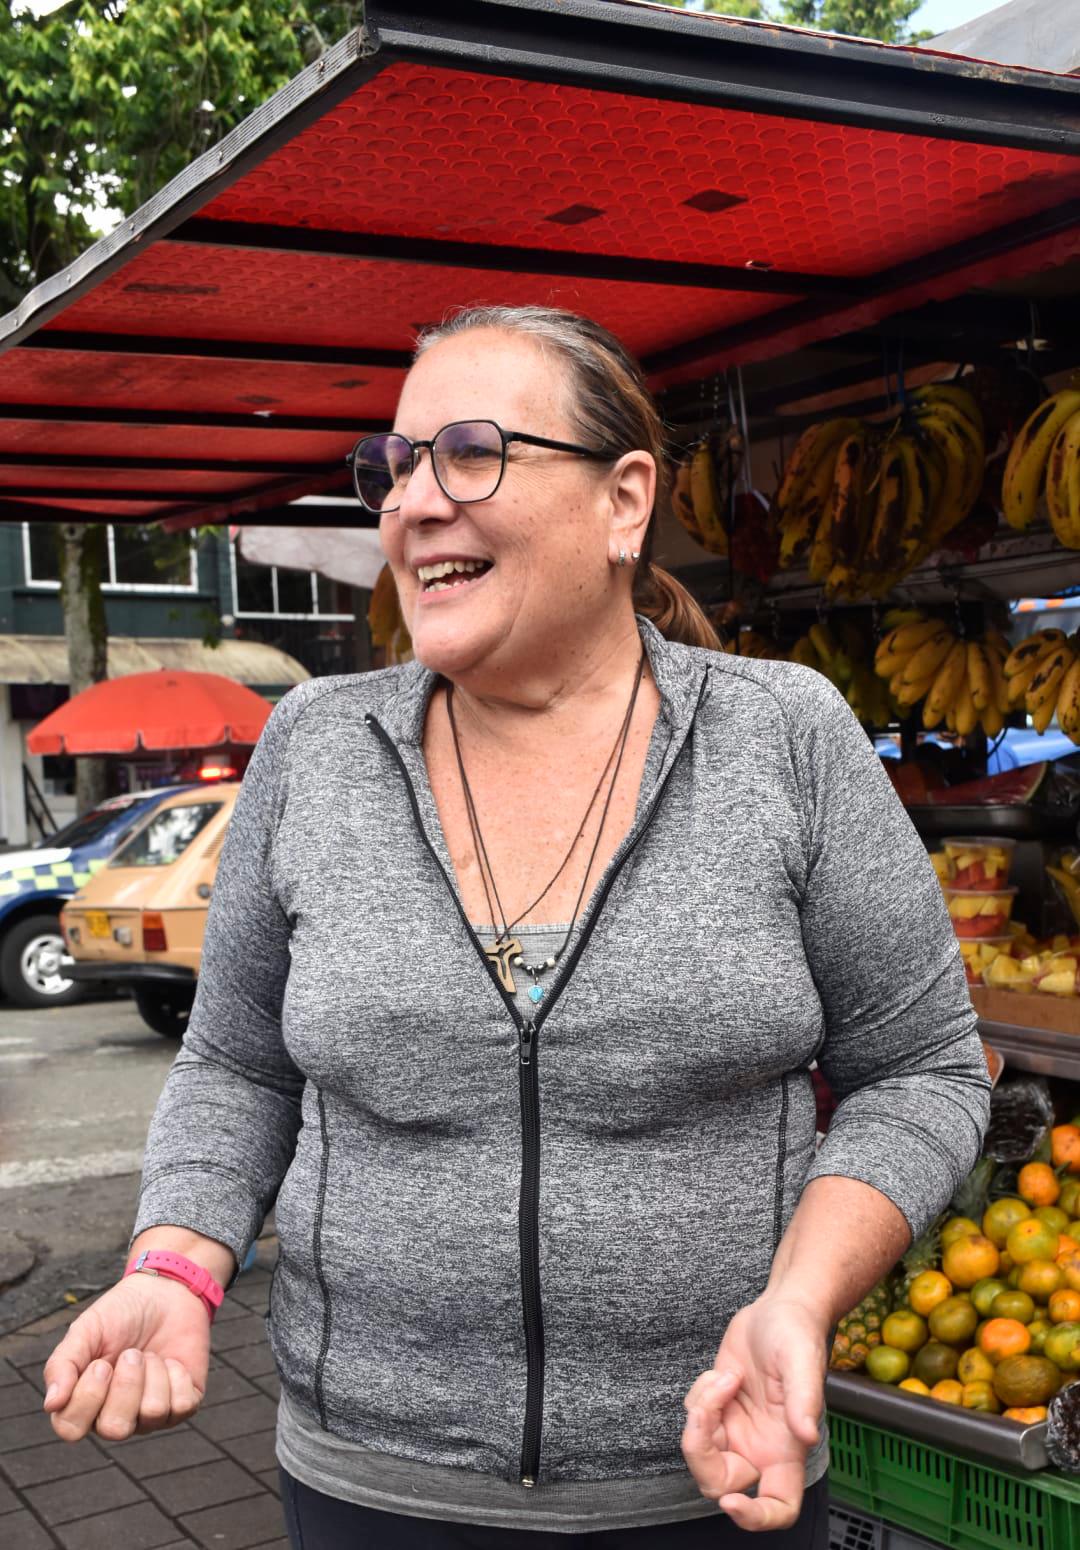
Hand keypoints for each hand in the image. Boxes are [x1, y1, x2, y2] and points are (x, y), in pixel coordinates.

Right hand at [42, 1274, 211, 1442]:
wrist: (165, 1292)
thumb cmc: (120, 1314)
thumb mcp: (85, 1330)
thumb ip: (62, 1364)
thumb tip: (52, 1404)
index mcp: (84, 1404)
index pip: (71, 1428)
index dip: (88, 1396)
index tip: (100, 1363)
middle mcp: (115, 1417)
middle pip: (115, 1429)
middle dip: (126, 1384)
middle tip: (131, 1354)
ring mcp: (149, 1415)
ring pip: (152, 1413)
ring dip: (153, 1372)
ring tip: (149, 1354)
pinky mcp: (182, 1406)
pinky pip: (183, 1405)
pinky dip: (178, 1375)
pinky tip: (172, 1361)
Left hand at [681, 1293, 825, 1531]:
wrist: (777, 1309)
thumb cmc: (798, 1334)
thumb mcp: (804, 1361)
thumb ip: (805, 1399)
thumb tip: (807, 1435)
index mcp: (786, 1452)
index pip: (778, 1508)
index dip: (756, 1518)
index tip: (732, 1501)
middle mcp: (759, 1449)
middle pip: (720, 1485)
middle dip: (702, 1452)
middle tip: (706, 1411)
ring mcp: (735, 1431)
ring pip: (701, 1451)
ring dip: (703, 1412)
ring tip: (727, 1377)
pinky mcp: (717, 1410)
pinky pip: (694, 1418)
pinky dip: (701, 1395)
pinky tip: (725, 1372)